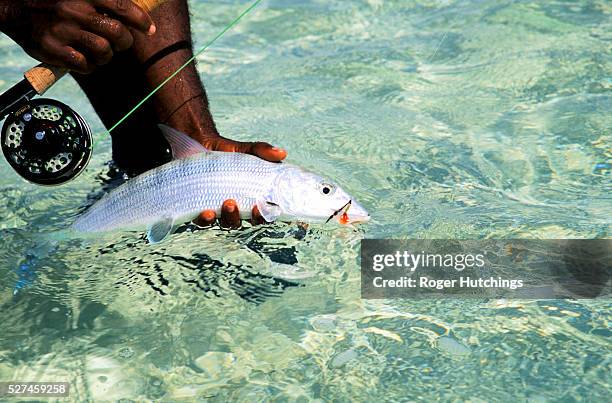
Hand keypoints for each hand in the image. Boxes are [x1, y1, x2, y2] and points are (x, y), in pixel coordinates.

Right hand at [3, 0, 154, 73]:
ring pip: (104, 52)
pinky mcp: (53, 50)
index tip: (150, 30)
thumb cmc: (53, 1)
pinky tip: (82, 58)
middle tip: (120, 42)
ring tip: (99, 51)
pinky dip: (89, 65)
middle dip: (125, 42)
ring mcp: (63, 31)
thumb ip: (103, 1)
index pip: (123, 7)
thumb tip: (133, 13)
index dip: (141, 21)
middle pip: (118, 34)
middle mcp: (74, 10)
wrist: (13, 8)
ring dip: (107, 56)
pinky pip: (85, 66)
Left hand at [193, 136, 286, 228]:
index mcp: (251, 197)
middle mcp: (236, 207)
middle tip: (235, 203)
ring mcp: (218, 209)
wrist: (201, 144)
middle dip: (241, 216)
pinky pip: (202, 221)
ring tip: (226, 204)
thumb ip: (262, 151)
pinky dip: (205, 220)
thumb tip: (282, 153)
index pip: (261, 212)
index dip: (264, 215)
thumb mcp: (246, 150)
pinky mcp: (200, 207)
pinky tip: (205, 213)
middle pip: (243, 221)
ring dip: (228, 218)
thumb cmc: (228, 151)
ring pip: (225, 223)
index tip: (263, 209)